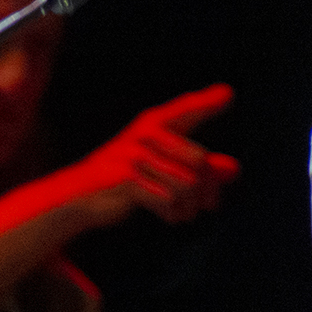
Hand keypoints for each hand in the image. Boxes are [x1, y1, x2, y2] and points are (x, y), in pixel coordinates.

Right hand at [66, 84, 239, 226]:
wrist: (76, 197)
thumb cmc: (124, 179)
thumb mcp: (163, 171)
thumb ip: (199, 168)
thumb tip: (235, 169)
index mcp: (154, 124)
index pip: (185, 110)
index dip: (206, 103)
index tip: (228, 94)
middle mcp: (145, 134)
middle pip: (199, 161)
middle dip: (207, 188)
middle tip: (208, 205)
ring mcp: (133, 155)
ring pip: (186, 185)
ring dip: (190, 206)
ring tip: (184, 214)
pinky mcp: (124, 178)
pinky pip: (167, 199)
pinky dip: (173, 213)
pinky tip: (170, 217)